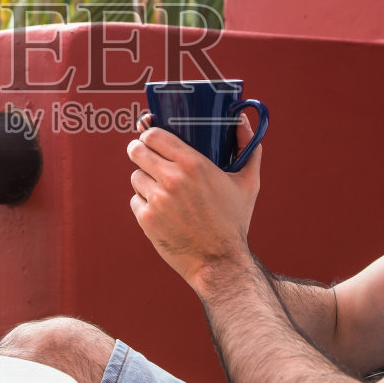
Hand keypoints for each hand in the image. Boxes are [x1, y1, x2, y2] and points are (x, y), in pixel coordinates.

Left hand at [127, 113, 262, 287]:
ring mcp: (157, 200)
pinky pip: (136, 200)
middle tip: (145, 156)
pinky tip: (161, 210)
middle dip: (139, 151)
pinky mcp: (146, 220)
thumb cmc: (234, 221)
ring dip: (144, 180)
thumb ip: (248, 147)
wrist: (219, 262)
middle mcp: (172, 179)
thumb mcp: (248, 182)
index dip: (149, 134)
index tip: (152, 139)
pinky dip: (145, 203)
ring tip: (160, 189)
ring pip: (135, 176)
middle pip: (137, 151)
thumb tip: (242, 120)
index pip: (154, 135)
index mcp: (193, 164)